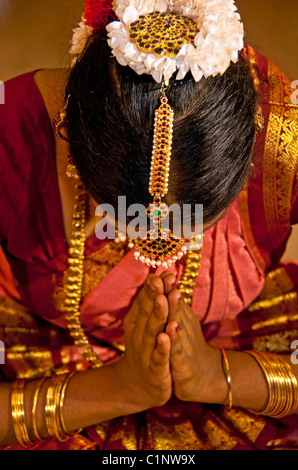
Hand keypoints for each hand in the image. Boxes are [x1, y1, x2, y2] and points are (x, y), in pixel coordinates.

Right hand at [116, 274, 171, 411]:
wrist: (136, 386)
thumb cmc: (144, 349)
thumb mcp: (145, 325)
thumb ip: (150, 302)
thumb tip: (158, 275)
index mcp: (136, 322)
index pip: (145, 301)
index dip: (154, 287)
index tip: (164, 271)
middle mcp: (138, 335)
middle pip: (147, 312)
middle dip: (154, 295)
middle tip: (160, 279)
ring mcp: (146, 352)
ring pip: (152, 332)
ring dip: (158, 315)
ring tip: (163, 299)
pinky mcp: (155, 370)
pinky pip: (159, 357)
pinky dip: (162, 347)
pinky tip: (166, 336)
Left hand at [161, 272, 226, 403]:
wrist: (206, 378)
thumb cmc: (190, 347)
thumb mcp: (183, 323)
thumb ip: (176, 302)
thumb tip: (168, 278)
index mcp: (181, 318)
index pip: (172, 299)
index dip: (166, 285)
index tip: (159, 269)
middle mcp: (184, 328)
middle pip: (176, 308)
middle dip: (169, 292)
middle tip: (163, 276)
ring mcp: (184, 346)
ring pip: (177, 326)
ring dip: (173, 311)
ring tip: (169, 297)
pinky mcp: (182, 364)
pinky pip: (175, 352)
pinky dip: (172, 341)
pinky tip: (168, 332)